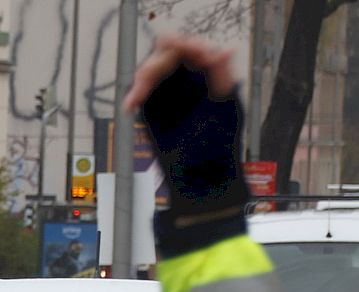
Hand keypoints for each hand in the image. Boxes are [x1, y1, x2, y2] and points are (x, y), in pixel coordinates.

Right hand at [125, 35, 245, 252]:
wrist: (200, 179)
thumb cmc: (220, 147)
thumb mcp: (227, 108)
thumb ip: (222, 77)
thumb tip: (222, 50)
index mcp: (207, 76)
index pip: (193, 49)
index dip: (188, 45)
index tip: (187, 51)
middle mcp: (186, 81)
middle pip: (166, 56)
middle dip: (159, 62)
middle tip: (152, 74)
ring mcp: (167, 94)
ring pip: (149, 71)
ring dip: (143, 79)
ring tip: (138, 95)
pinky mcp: (152, 109)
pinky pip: (139, 93)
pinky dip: (134, 95)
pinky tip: (131, 103)